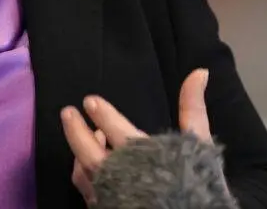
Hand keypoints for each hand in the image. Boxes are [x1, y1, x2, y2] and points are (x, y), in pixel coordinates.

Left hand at [61, 68, 210, 204]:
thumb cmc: (196, 181)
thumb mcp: (199, 142)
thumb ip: (193, 108)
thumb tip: (200, 72)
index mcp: (139, 154)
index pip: (114, 128)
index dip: (101, 114)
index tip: (89, 101)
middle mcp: (119, 175)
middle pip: (88, 151)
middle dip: (75, 131)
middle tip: (67, 112)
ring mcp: (109, 194)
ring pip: (84, 173)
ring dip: (79, 152)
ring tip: (80, 136)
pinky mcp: (105, 208)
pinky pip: (87, 191)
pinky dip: (83, 175)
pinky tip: (86, 166)